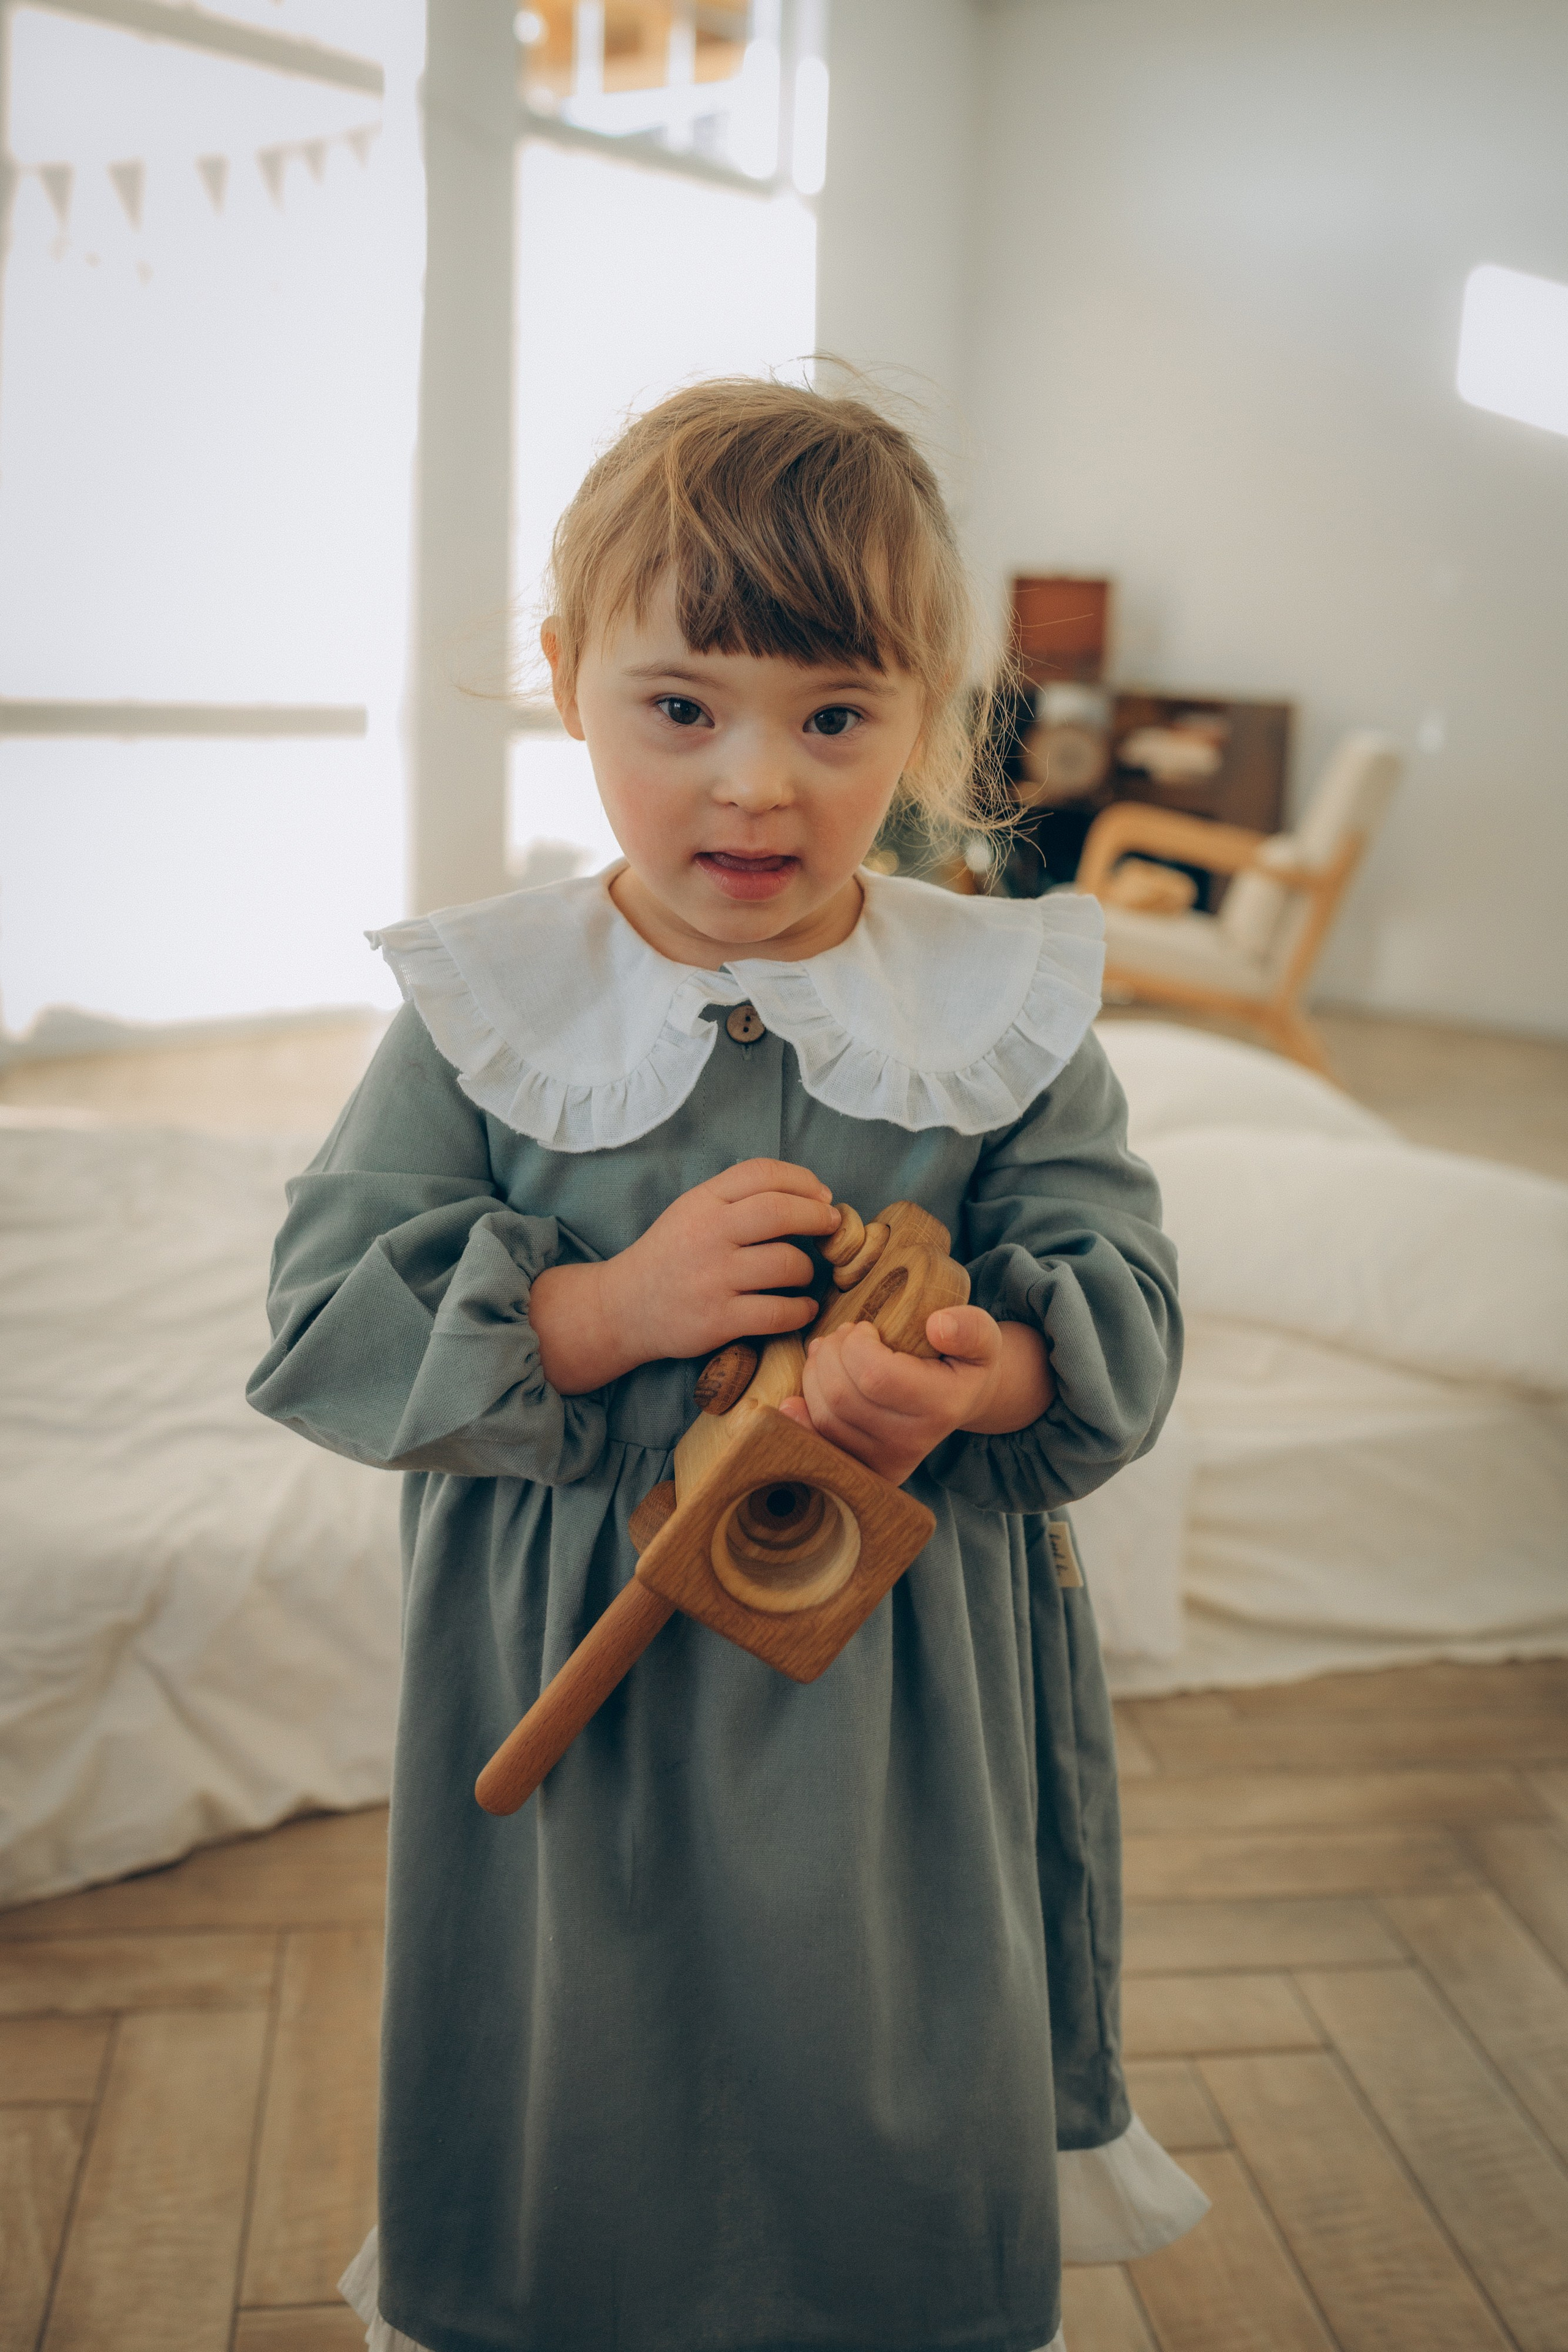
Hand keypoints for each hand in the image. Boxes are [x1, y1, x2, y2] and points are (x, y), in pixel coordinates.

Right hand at [529, 1159, 839, 1392]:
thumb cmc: (671, 1256)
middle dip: (818, 1218)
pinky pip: (778, 1313)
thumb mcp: (692, 1211)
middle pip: (781, 1212)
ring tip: (803, 1274)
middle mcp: (708, 1235)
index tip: (822, 1196)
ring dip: (808, 1270)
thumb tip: (809, 1194)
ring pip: (786, 1265)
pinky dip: (801, 1311)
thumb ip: (738, 1198)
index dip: (803, 1180)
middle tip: (831, 1227)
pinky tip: (803, 1308)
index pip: (762, 1173)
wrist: (623, 1308)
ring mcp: (713, 1278)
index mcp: (702, 1202)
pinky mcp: (718, 1320)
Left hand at [777, 1304, 1047, 1487]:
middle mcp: (912, 1444)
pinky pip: (818, 1445)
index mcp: (941, 1406)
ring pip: (826, 1417)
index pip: (876, 1376)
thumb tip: (938, 1326)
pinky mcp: (863, 1472)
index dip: (857, 1344)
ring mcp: (885, 1464)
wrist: (959, 1400)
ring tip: (829, 1353)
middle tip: (842, 1336)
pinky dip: (799, 1418)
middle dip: (831, 1354)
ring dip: (815, 1376)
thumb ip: (970, 1327)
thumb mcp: (982, 1338)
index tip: (864, 1328)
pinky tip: (796, 1398)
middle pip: (843, 1397)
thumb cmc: (961, 1359)